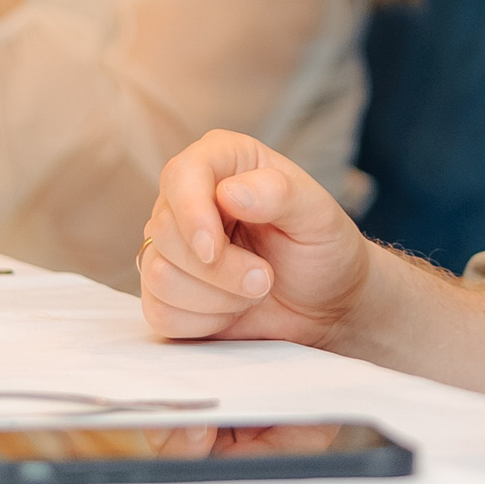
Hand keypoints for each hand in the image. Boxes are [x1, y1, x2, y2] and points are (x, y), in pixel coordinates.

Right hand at [138, 131, 373, 348]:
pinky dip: (203, 322)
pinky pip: (160, 313)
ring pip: (158, 275)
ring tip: (255, 290)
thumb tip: (228, 193)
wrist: (326, 306)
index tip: (214, 250)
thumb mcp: (318, 215)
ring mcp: (173, 246)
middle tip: (265, 278)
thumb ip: (280, 194)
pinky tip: (232, 309)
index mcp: (224, 161)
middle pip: (164, 231)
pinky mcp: (166, 292)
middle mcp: (189, 199)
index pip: (181, 175)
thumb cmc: (323, 250)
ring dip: (216, 298)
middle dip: (219, 269)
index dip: (191, 214)